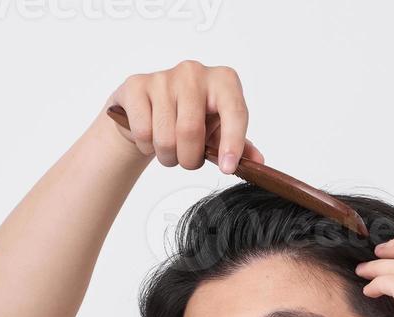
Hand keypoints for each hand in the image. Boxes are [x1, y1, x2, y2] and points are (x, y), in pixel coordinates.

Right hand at [104, 60, 264, 173]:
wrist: (149, 109)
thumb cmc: (190, 118)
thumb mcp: (217, 131)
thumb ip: (238, 146)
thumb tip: (257, 162)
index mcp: (223, 81)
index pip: (234, 112)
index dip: (232, 143)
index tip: (228, 168)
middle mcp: (194, 72)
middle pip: (191, 130)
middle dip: (189, 159)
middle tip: (188, 160)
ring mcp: (164, 77)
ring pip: (165, 137)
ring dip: (167, 156)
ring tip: (169, 149)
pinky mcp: (136, 85)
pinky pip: (142, 132)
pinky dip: (146, 146)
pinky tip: (150, 136)